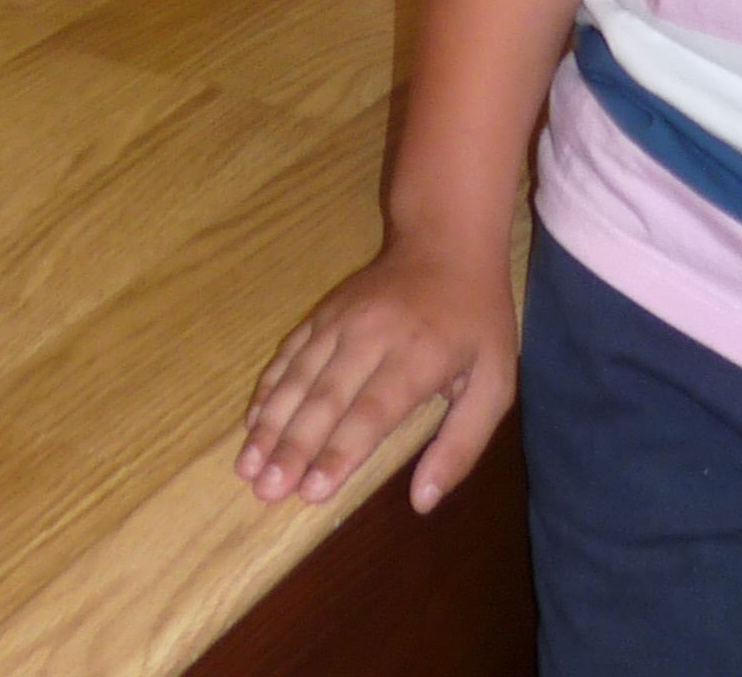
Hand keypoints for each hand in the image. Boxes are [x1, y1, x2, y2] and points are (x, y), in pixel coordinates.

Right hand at [236, 235, 518, 515]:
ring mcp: (340, 319)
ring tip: (246, 464)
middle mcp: (371, 336)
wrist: (444, 240)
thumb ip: (461, 445)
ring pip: (298, 376)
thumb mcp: (495, 384)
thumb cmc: (475, 321)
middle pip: (325, 398)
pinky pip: (290, 351)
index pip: (370, 413)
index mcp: (417, 358)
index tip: (310, 492)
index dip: (339, 453)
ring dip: (271, 423)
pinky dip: (270, 386)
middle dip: (292, 447)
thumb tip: (423, 502)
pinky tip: (253, 420)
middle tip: (264, 489)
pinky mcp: (323, 311)